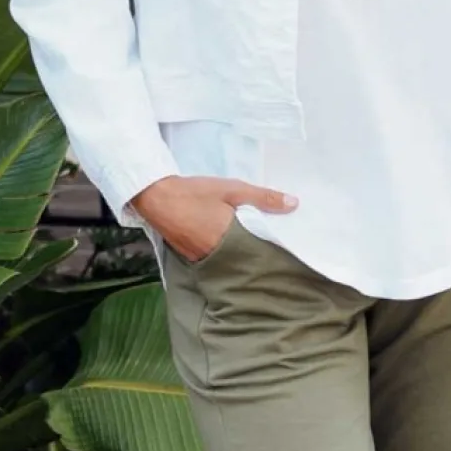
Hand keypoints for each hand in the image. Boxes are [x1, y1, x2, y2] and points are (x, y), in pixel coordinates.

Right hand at [132, 174, 297, 261]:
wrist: (156, 196)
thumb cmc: (196, 193)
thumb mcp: (233, 190)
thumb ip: (263, 197)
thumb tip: (294, 204)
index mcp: (230, 242)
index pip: (259, 253)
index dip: (272, 250)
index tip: (286, 249)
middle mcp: (216, 257)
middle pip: (245, 260)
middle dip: (257, 254)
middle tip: (274, 248)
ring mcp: (201, 260)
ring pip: (229, 261)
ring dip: (240, 255)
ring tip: (255, 245)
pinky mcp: (191, 257)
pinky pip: (214, 259)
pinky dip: (224, 253)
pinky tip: (229, 244)